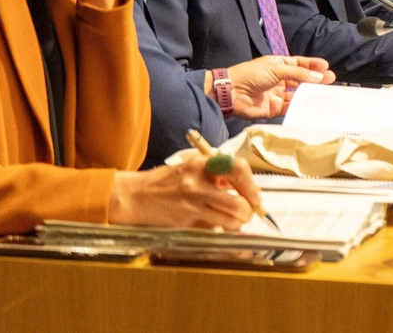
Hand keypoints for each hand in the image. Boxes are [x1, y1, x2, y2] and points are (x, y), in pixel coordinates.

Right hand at [107, 156, 260, 229]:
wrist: (136, 196)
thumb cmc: (166, 181)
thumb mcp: (190, 168)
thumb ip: (215, 174)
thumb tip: (244, 187)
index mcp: (202, 164)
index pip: (238, 168)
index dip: (251, 184)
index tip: (256, 197)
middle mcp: (198, 183)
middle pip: (238, 202)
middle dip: (248, 212)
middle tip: (247, 213)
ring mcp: (192, 204)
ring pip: (229, 220)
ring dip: (237, 223)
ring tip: (234, 221)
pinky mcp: (186, 222)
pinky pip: (214, 229)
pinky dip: (221, 230)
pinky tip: (218, 226)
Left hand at [226, 56, 333, 117]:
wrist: (231, 93)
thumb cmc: (251, 75)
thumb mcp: (276, 69)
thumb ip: (298, 73)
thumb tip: (318, 76)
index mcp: (278, 65)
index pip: (299, 64)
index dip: (312, 65)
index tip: (326, 66)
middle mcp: (278, 79)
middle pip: (300, 80)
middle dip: (314, 80)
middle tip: (330, 80)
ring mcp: (276, 94)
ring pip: (296, 95)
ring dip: (309, 94)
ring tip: (324, 94)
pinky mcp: (273, 109)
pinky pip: (289, 108)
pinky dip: (299, 107)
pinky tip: (310, 106)